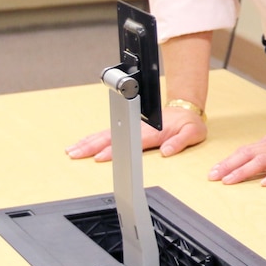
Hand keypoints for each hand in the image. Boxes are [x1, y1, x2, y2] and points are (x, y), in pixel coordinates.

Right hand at [65, 106, 206, 161]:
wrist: (185, 109)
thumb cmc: (188, 123)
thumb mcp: (192, 133)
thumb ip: (180, 142)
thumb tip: (167, 151)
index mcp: (152, 131)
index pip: (130, 142)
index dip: (114, 150)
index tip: (99, 157)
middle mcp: (139, 127)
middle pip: (112, 137)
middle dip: (91, 146)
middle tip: (75, 154)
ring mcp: (132, 125)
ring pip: (106, 133)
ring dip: (88, 142)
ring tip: (72, 150)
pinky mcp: (129, 126)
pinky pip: (109, 132)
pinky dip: (93, 138)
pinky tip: (83, 144)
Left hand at [207, 122, 265, 185]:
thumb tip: (254, 157)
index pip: (247, 150)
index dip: (229, 160)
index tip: (214, 170)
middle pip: (250, 154)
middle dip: (229, 165)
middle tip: (213, 177)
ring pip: (264, 161)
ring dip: (245, 170)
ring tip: (230, 180)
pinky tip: (265, 184)